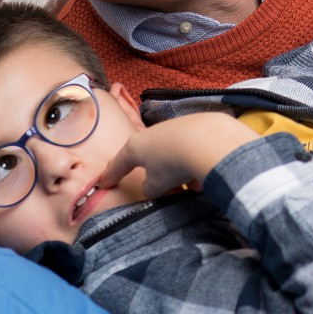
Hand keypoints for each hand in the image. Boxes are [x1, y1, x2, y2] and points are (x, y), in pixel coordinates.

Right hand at [97, 112, 257, 198]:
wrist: (209, 140)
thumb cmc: (173, 164)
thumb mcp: (155, 185)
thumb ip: (150, 188)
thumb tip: (153, 186)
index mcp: (136, 147)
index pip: (119, 163)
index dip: (111, 175)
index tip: (104, 182)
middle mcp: (154, 133)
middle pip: (149, 155)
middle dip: (154, 172)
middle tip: (156, 185)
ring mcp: (176, 126)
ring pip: (173, 153)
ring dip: (179, 169)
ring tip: (189, 184)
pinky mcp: (198, 125)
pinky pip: (192, 148)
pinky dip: (195, 161)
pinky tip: (204, 175)